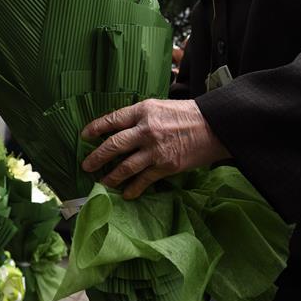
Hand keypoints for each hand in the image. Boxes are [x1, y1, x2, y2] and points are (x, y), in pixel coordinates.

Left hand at [80, 99, 230, 198]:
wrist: (215, 126)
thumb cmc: (188, 114)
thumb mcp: (160, 107)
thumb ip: (140, 116)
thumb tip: (119, 128)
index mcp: (143, 110)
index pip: (112, 119)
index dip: (95, 128)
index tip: (84, 135)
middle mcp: (146, 129)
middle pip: (113, 145)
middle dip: (96, 157)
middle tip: (86, 165)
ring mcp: (155, 150)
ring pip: (125, 166)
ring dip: (111, 176)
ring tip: (102, 182)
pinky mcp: (166, 166)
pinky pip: (144, 180)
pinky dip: (133, 189)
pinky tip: (126, 194)